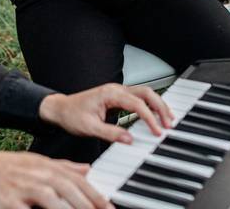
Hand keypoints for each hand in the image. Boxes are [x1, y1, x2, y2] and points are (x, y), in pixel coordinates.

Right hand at [0, 150, 110, 208]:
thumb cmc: (6, 169)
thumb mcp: (36, 162)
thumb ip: (63, 166)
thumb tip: (87, 169)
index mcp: (46, 166)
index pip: (77, 181)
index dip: (96, 196)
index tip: (109, 208)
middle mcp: (37, 175)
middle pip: (68, 191)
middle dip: (88, 206)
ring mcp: (22, 188)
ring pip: (52, 201)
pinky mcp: (8, 202)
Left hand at [38, 83, 174, 144]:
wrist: (60, 108)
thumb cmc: (71, 115)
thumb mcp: (89, 128)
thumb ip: (110, 133)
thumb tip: (129, 140)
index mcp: (110, 93)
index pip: (137, 104)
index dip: (149, 118)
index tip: (156, 131)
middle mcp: (116, 89)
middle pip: (146, 93)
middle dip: (160, 107)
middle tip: (169, 123)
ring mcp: (117, 91)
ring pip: (145, 93)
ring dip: (157, 105)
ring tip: (167, 119)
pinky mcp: (117, 96)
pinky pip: (138, 98)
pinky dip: (150, 106)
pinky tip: (155, 115)